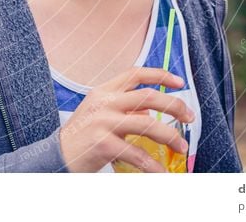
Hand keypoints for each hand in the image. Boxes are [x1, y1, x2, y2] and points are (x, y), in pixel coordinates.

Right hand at [59, 67, 194, 172]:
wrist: (57, 156)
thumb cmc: (82, 135)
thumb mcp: (100, 113)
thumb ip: (123, 108)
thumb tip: (149, 112)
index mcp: (104, 91)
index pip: (135, 74)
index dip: (160, 75)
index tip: (179, 81)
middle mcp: (104, 102)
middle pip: (148, 97)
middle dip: (174, 105)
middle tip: (188, 117)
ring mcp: (103, 122)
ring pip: (147, 124)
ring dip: (170, 136)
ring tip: (181, 146)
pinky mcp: (103, 144)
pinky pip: (137, 154)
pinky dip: (153, 165)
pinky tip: (162, 172)